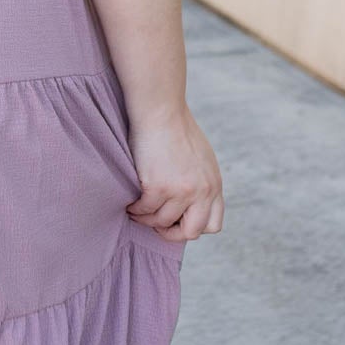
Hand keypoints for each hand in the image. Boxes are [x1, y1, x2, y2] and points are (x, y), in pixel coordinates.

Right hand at [126, 103, 222, 244]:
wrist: (161, 111)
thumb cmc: (176, 128)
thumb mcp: (201, 159)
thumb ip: (201, 182)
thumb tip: (189, 203)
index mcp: (214, 185)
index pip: (213, 225)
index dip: (193, 227)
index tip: (176, 220)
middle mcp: (202, 192)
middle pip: (191, 232)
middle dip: (171, 233)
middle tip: (156, 224)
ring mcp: (181, 191)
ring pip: (161, 222)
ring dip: (147, 219)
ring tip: (137, 210)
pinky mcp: (158, 187)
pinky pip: (144, 210)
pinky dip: (135, 209)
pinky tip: (130, 202)